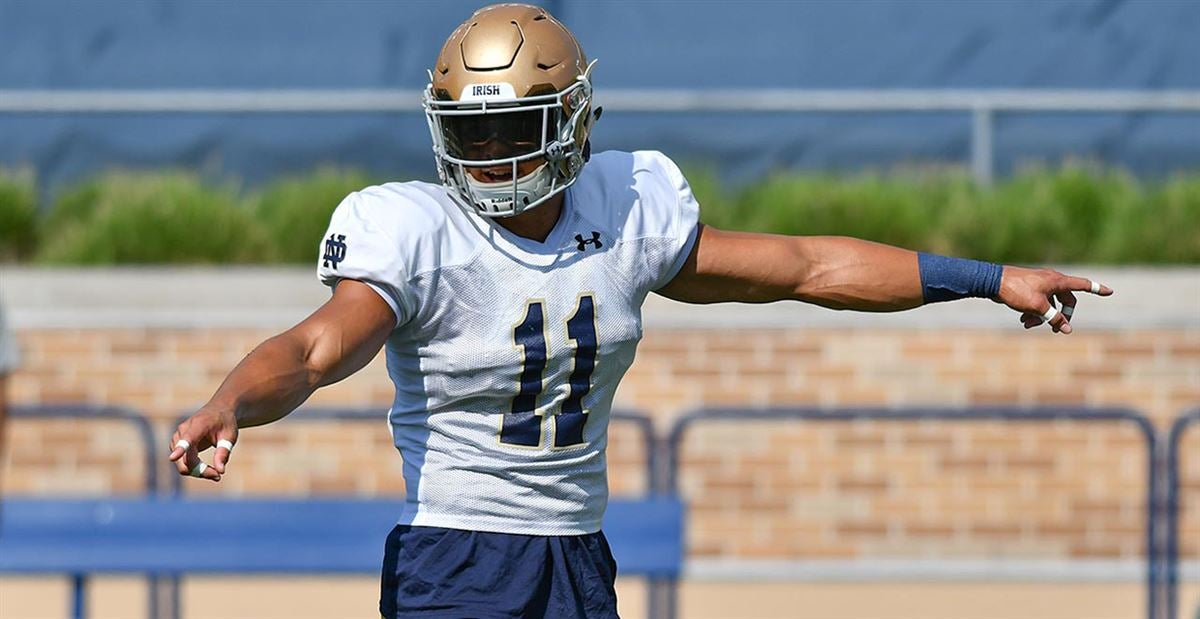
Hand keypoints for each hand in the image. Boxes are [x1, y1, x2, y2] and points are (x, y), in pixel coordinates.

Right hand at [168, 405, 238, 481]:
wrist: (218, 411)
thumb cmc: (225, 423)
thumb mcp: (230, 436)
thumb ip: (224, 452)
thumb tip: (220, 471)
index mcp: (198, 425)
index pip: (187, 439)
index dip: (180, 449)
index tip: (172, 458)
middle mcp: (183, 431)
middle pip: (185, 460)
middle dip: (200, 471)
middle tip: (218, 476)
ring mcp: (177, 439)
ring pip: (183, 465)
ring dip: (199, 472)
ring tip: (217, 472)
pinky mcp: (175, 445)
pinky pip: (183, 464)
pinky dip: (195, 469)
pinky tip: (210, 469)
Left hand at [997, 266, 1113, 334]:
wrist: (993, 282)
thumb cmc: (1016, 291)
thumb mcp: (1038, 307)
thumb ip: (1054, 318)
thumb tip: (1067, 329)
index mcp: (1057, 281)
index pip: (1082, 284)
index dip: (1097, 289)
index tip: (1110, 292)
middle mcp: (1051, 280)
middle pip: (1066, 300)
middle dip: (1061, 316)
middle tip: (1057, 330)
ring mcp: (1040, 284)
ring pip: (1050, 304)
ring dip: (1043, 317)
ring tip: (1028, 325)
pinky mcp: (1030, 289)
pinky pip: (1039, 303)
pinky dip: (1034, 312)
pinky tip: (1023, 321)